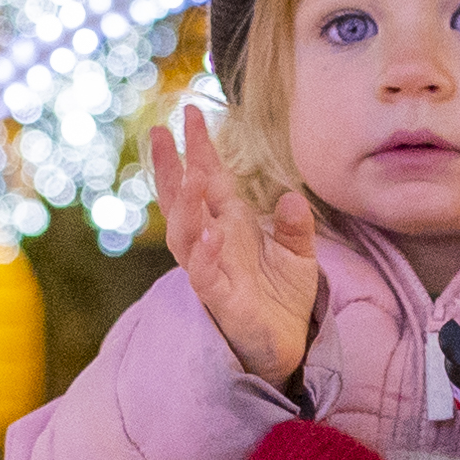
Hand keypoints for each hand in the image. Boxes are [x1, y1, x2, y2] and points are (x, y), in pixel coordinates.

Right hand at [152, 114, 320, 389]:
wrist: (288, 346)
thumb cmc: (283, 298)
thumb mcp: (299, 255)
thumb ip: (295, 225)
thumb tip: (290, 196)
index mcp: (231, 225)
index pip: (209, 181)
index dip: (199, 148)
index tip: (190, 113)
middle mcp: (214, 243)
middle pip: (183, 201)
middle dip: (171, 168)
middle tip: (159, 133)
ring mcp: (211, 271)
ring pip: (185, 236)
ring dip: (185, 207)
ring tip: (189, 177)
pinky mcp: (219, 300)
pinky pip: (204, 275)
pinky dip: (204, 254)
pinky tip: (210, 233)